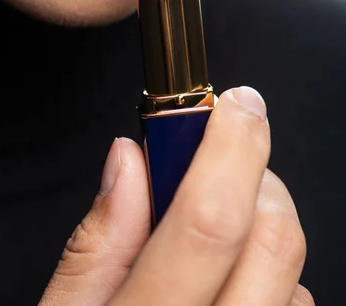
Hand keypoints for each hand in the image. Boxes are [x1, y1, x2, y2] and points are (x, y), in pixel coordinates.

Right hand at [39, 87, 313, 305]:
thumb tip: (131, 159)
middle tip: (215, 163)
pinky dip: (271, 275)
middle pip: (272, 239)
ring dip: (261, 224)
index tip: (237, 106)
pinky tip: (228, 283)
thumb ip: (95, 241)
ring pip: (293, 270)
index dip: (230, 148)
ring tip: (212, 230)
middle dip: (253, 176)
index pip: (207, 222)